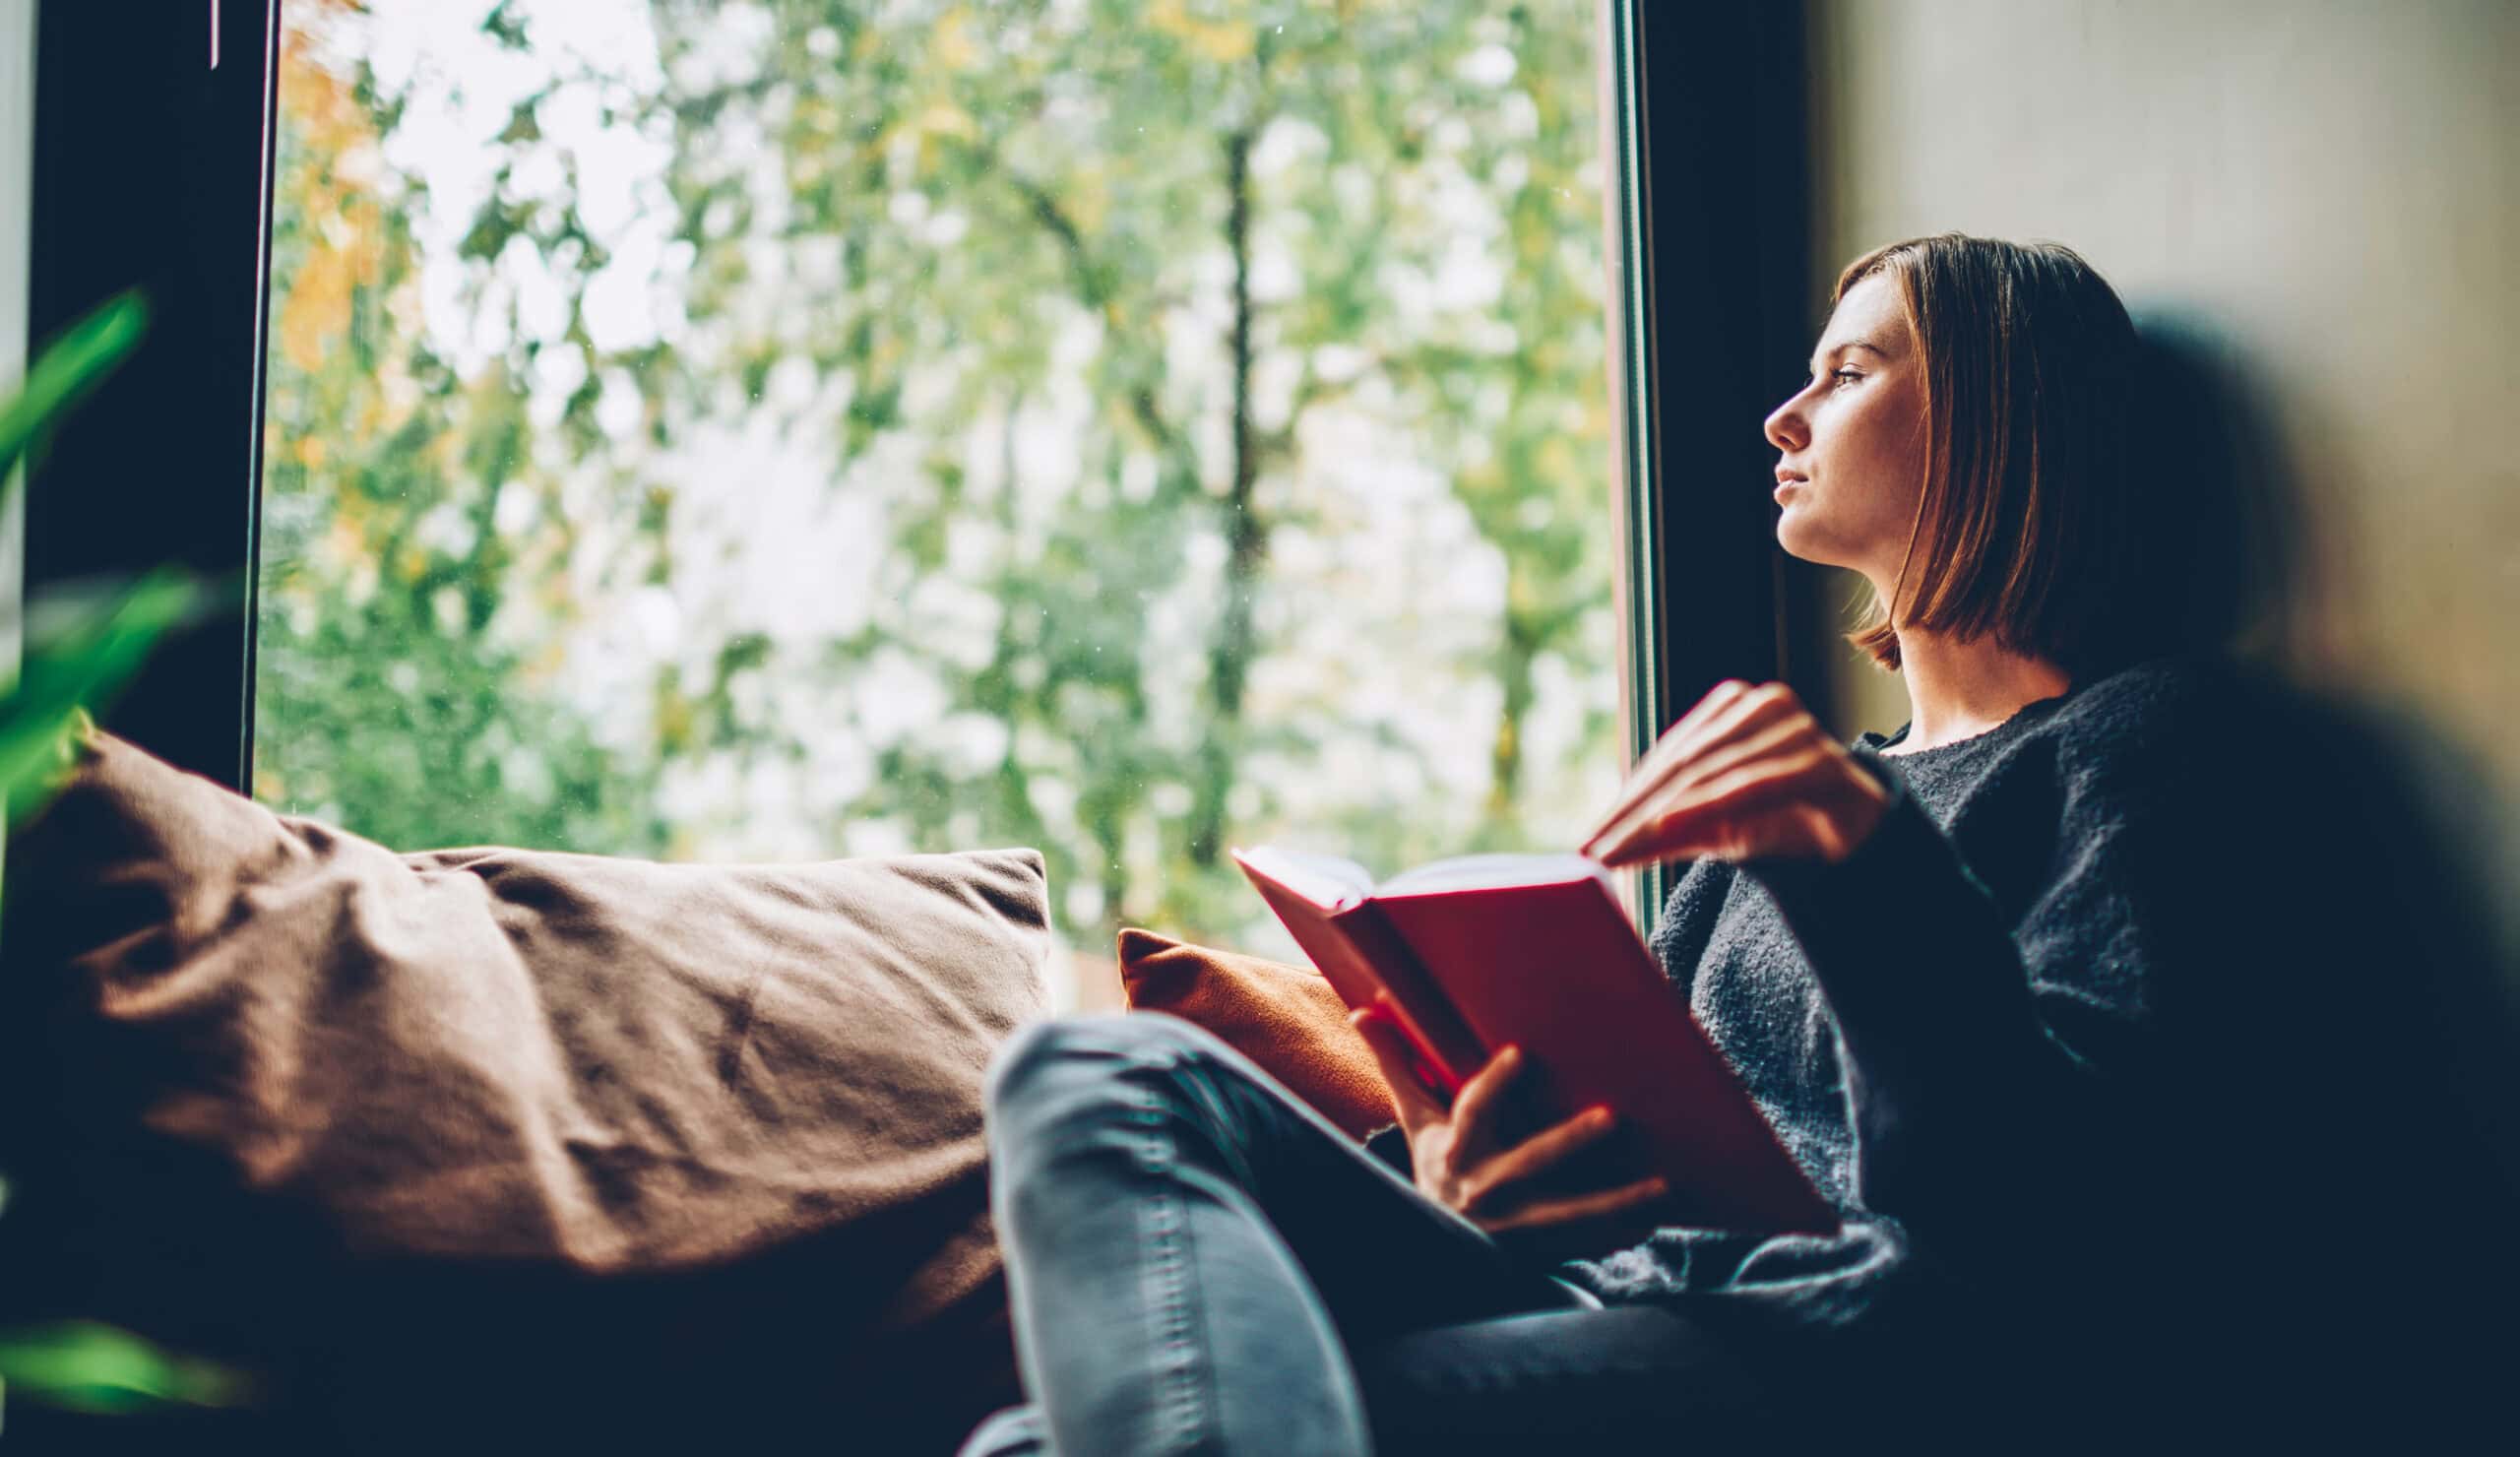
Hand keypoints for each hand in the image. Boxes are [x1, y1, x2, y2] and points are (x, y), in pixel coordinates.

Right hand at [1351, 1008, 1666, 1247]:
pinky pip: (1584, 1245)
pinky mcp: (1538, 1250)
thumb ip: (1398, 1065)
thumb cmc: (1438, 1167)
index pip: (1472, 1112)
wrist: (1437, 1244)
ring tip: (1661, 1185)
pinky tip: (1655, 1223)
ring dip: (1617, 1201)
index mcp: (1456, 1152)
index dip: (1494, 1084)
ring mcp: (1514, 1226)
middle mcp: (1484, 1189)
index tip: (1521, 1052)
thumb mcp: (1417, 1122)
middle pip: (1530, 1165)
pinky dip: (1619, 1235)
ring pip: (1569, 1214)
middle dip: (1570, 1143)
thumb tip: (1361, 1010)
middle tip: (1612, 1118)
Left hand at [1582, 679, 1889, 868]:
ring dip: (1659, 818)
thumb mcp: (1713, 828)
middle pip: (1682, 766)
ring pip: (1710, 774)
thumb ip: (1664, 830)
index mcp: (1732, 707)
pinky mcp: (1819, 759)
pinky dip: (1707, 807)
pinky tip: (1668, 827)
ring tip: (1621, 851)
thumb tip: (1600, 850)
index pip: (1668, 758)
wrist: (1858, 835)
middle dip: (1633, 815)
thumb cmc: (1780, 820)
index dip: (1625, 802)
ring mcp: (1795, 727)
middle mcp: (1763, 704)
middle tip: (1595, 853)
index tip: (1588, 843)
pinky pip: (1750, 785)